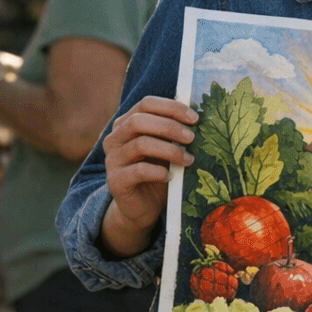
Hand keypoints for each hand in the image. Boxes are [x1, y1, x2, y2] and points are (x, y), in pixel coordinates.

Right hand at [100, 95, 195, 255]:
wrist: (142, 207)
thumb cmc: (159, 172)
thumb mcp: (168, 149)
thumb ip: (175, 133)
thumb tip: (199, 118)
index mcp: (127, 123)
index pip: (146, 104)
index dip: (171, 107)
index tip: (194, 118)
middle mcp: (115, 138)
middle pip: (139, 121)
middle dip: (170, 127)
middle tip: (192, 138)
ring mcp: (112, 159)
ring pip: (140, 144)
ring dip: (169, 150)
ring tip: (188, 160)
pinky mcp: (115, 181)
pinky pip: (138, 171)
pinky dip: (159, 172)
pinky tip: (171, 177)